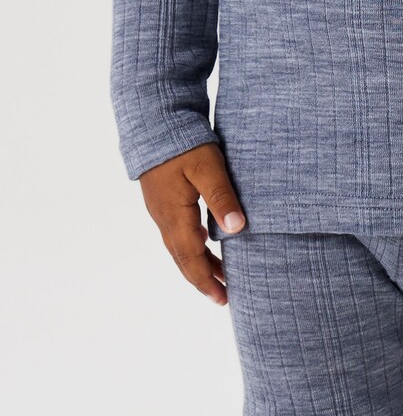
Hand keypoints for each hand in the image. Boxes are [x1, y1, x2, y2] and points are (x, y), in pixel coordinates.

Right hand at [138, 142, 245, 304]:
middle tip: (223, 298)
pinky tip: (205, 243)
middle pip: (183, 258)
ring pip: (180, 246)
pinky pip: (177, 232)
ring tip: (220, 275)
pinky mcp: (162, 199)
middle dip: (203, 279)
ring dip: (199, 263)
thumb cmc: (182, 140)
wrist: (151, 117)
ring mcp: (161, 209)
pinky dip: (193, 245)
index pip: (191, 258)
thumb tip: (237, 229)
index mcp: (174, 215)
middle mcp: (164, 217)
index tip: (222, 298)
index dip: (207, 281)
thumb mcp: (208, 167)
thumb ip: (222, 198)